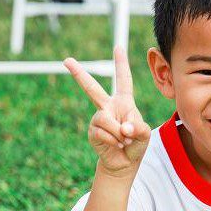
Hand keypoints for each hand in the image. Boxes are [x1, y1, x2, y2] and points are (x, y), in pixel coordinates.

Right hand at [64, 47, 150, 175]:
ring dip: (120, 134)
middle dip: (79, 74)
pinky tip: (116, 145)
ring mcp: (98, 118)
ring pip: (106, 120)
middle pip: (92, 88)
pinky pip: (103, 133)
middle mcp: (108, 106)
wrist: (124, 162)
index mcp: (124, 101)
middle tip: (66, 60)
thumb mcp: (144, 134)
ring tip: (124, 140)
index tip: (118, 47)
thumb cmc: (136, 144)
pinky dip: (114, 141)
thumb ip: (138, 128)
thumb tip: (122, 128)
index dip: (121, 64)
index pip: (123, 80)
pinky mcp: (92, 131)